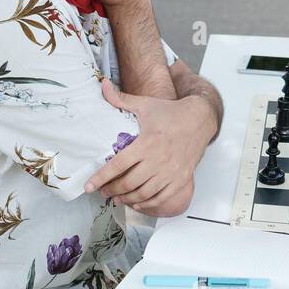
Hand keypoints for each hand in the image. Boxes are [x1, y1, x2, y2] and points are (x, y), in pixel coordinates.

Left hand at [84, 79, 212, 214]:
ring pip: (143, 194)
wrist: (199, 120)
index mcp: (146, 142)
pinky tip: (137, 202)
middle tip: (103, 191)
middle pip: (129, 183)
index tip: (89, 186)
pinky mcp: (180, 179)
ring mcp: (170, 172)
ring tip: (117, 198)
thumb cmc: (170, 113)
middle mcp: (158, 160)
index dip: (101, 177)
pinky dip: (147, 204)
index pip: (118, 164)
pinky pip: (161, 198)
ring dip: (126, 199)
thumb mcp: (145, 104)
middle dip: (112, 190)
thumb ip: (121, 99)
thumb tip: (102, 85)